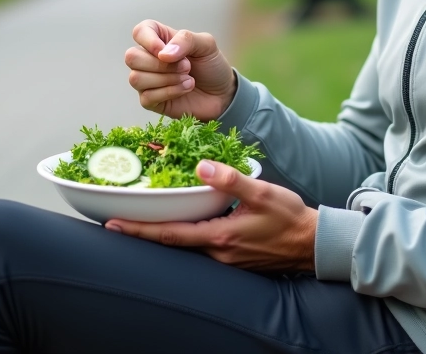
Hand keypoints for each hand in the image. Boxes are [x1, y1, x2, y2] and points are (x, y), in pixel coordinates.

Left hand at [105, 160, 317, 272]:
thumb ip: (230, 179)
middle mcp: (217, 253)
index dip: (139, 229)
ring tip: (138, 221)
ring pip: (184, 246)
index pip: (169, 234)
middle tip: (113, 222)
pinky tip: (177, 225)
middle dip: (141, 233)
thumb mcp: (262, 192)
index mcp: (220, 237)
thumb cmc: (290, 218)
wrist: (312, 244)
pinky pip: (199, 248)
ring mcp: (224, 259)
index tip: (112, 224)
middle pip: (170, 244)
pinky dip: (181, 236)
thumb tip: (201, 166)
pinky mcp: (231, 258)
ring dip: (160, 235)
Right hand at [125, 20, 236, 120]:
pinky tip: (186, 88)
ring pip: (136, 78)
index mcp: (159, 39)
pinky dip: (170, 92)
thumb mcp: (206, 45)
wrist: (223, 94)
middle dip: (161, 64)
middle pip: (131, 57)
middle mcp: (148, 59)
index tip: (165, 50)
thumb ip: (185, 40)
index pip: (139, 32)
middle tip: (187, 66)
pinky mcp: (150, 101)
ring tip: (188, 78)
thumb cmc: (212, 65)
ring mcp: (147, 81)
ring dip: (167, 79)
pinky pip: (146, 97)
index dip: (149, 41)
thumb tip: (163, 54)